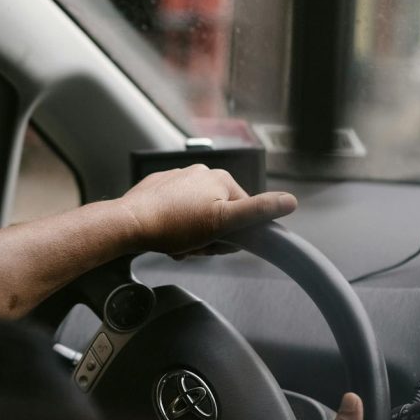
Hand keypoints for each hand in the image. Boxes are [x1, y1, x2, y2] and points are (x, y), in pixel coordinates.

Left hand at [115, 165, 296, 255]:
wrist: (129, 224)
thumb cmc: (173, 225)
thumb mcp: (222, 222)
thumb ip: (257, 211)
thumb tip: (290, 201)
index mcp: (219, 179)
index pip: (242, 212)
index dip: (233, 234)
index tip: (217, 244)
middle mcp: (199, 173)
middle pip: (218, 214)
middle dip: (209, 235)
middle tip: (194, 246)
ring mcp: (177, 179)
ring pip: (196, 215)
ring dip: (191, 235)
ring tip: (178, 244)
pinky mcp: (158, 189)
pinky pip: (176, 211)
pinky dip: (174, 226)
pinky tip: (166, 237)